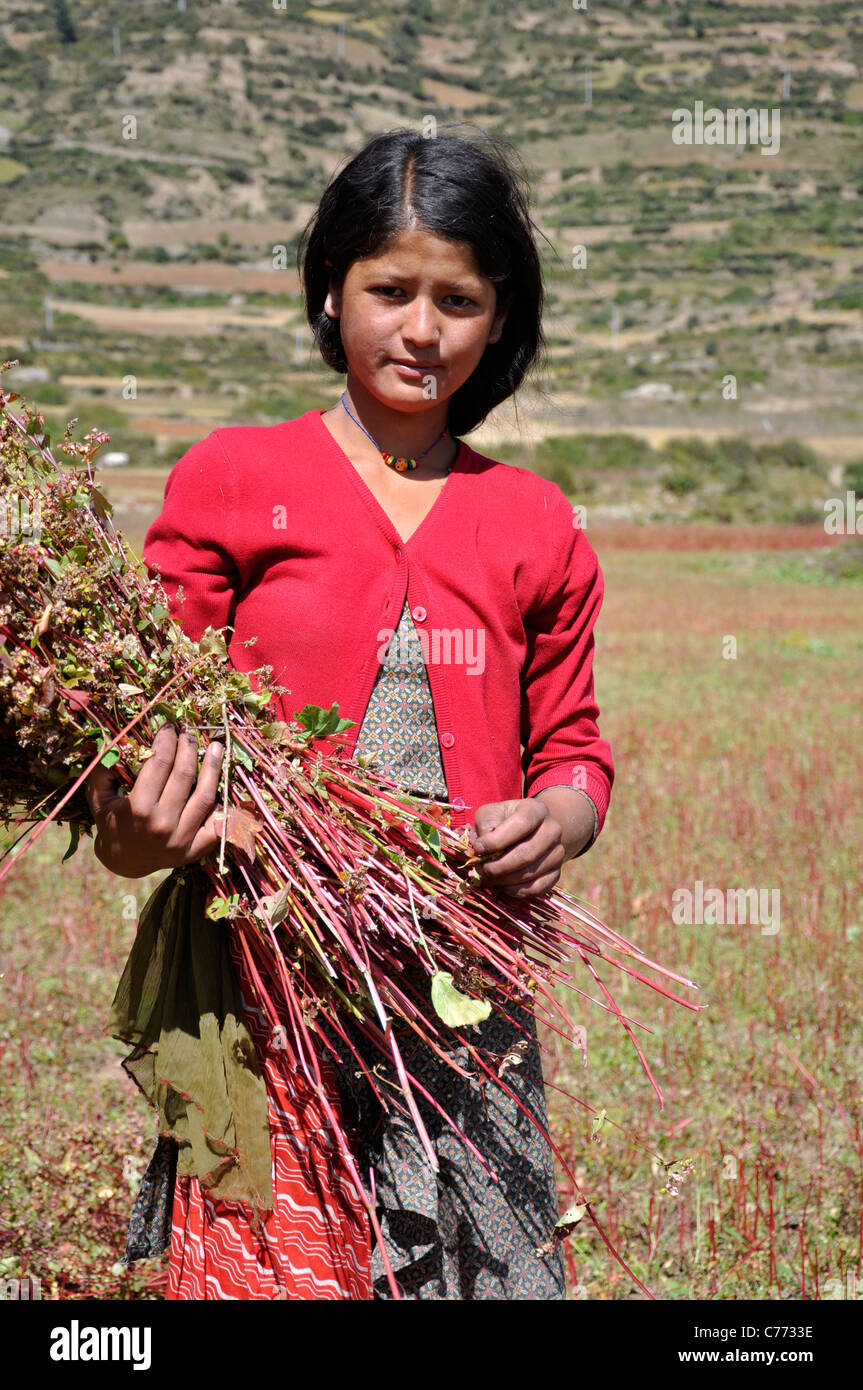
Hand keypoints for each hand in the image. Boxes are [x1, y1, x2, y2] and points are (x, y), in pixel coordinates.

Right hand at [84, 724, 225, 878]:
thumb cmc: (112, 823)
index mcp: (138, 808)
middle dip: (189, 747)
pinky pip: (216, 824)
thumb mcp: (99, 798)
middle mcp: (162, 823)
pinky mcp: (195, 850)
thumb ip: (102, 770)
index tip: (169, 726)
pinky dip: (222, 804)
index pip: (159, 763)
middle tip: (190, 732)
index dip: (166, 740)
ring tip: (217, 747)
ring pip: (206, 796)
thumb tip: (112, 740)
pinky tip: (223, 783)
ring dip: (213, 767)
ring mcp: (182, 839)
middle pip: (185, 775)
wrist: (123, 862)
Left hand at [469, 798, 565, 898]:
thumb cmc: (504, 821)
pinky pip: (539, 887)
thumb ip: (485, 827)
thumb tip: (481, 850)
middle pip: (526, 853)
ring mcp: (558, 852)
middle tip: (480, 870)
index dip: (497, 840)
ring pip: (531, 872)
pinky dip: (518, 891)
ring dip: (505, 880)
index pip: (520, 824)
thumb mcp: (491, 814)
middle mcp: (553, 829)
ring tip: (488, 878)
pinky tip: (504, 888)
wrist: (531, 831)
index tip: (478, 849)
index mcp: (536, 810)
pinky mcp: (557, 872)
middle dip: (498, 866)